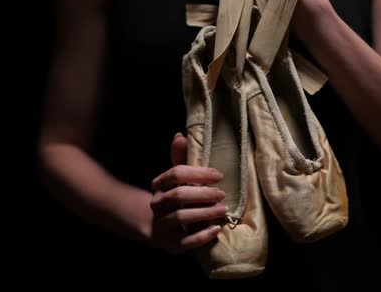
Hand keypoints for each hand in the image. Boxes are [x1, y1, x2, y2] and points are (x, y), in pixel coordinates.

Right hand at [148, 133, 225, 252]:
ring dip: (204, 213)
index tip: (219, 175)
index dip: (198, 173)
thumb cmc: (174, 197)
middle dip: (202, 194)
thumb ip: (179, 158)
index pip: (176, 174)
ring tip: (223, 210)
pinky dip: (201, 236)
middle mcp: (157, 204)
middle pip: (178, 196)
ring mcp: (162, 225)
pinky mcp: (170, 244)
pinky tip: (216, 230)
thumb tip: (180, 135)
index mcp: (159, 185)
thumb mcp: (176, 179)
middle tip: (222, 194)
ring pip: (180, 217)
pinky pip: (185, 241)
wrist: (158, 227)